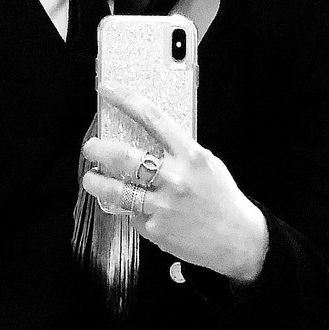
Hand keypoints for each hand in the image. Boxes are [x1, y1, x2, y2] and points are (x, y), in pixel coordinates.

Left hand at [82, 85, 269, 284]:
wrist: (237, 239)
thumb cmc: (222, 198)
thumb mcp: (207, 164)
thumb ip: (180, 151)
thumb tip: (147, 137)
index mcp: (190, 155)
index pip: (152, 117)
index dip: (125, 100)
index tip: (108, 91)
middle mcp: (175, 177)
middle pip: (123, 156)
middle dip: (98, 149)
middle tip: (91, 147)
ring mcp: (163, 205)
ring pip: (116, 189)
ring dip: (96, 182)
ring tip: (91, 179)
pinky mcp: (155, 228)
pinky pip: (132, 214)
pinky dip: (130, 210)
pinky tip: (136, 209)